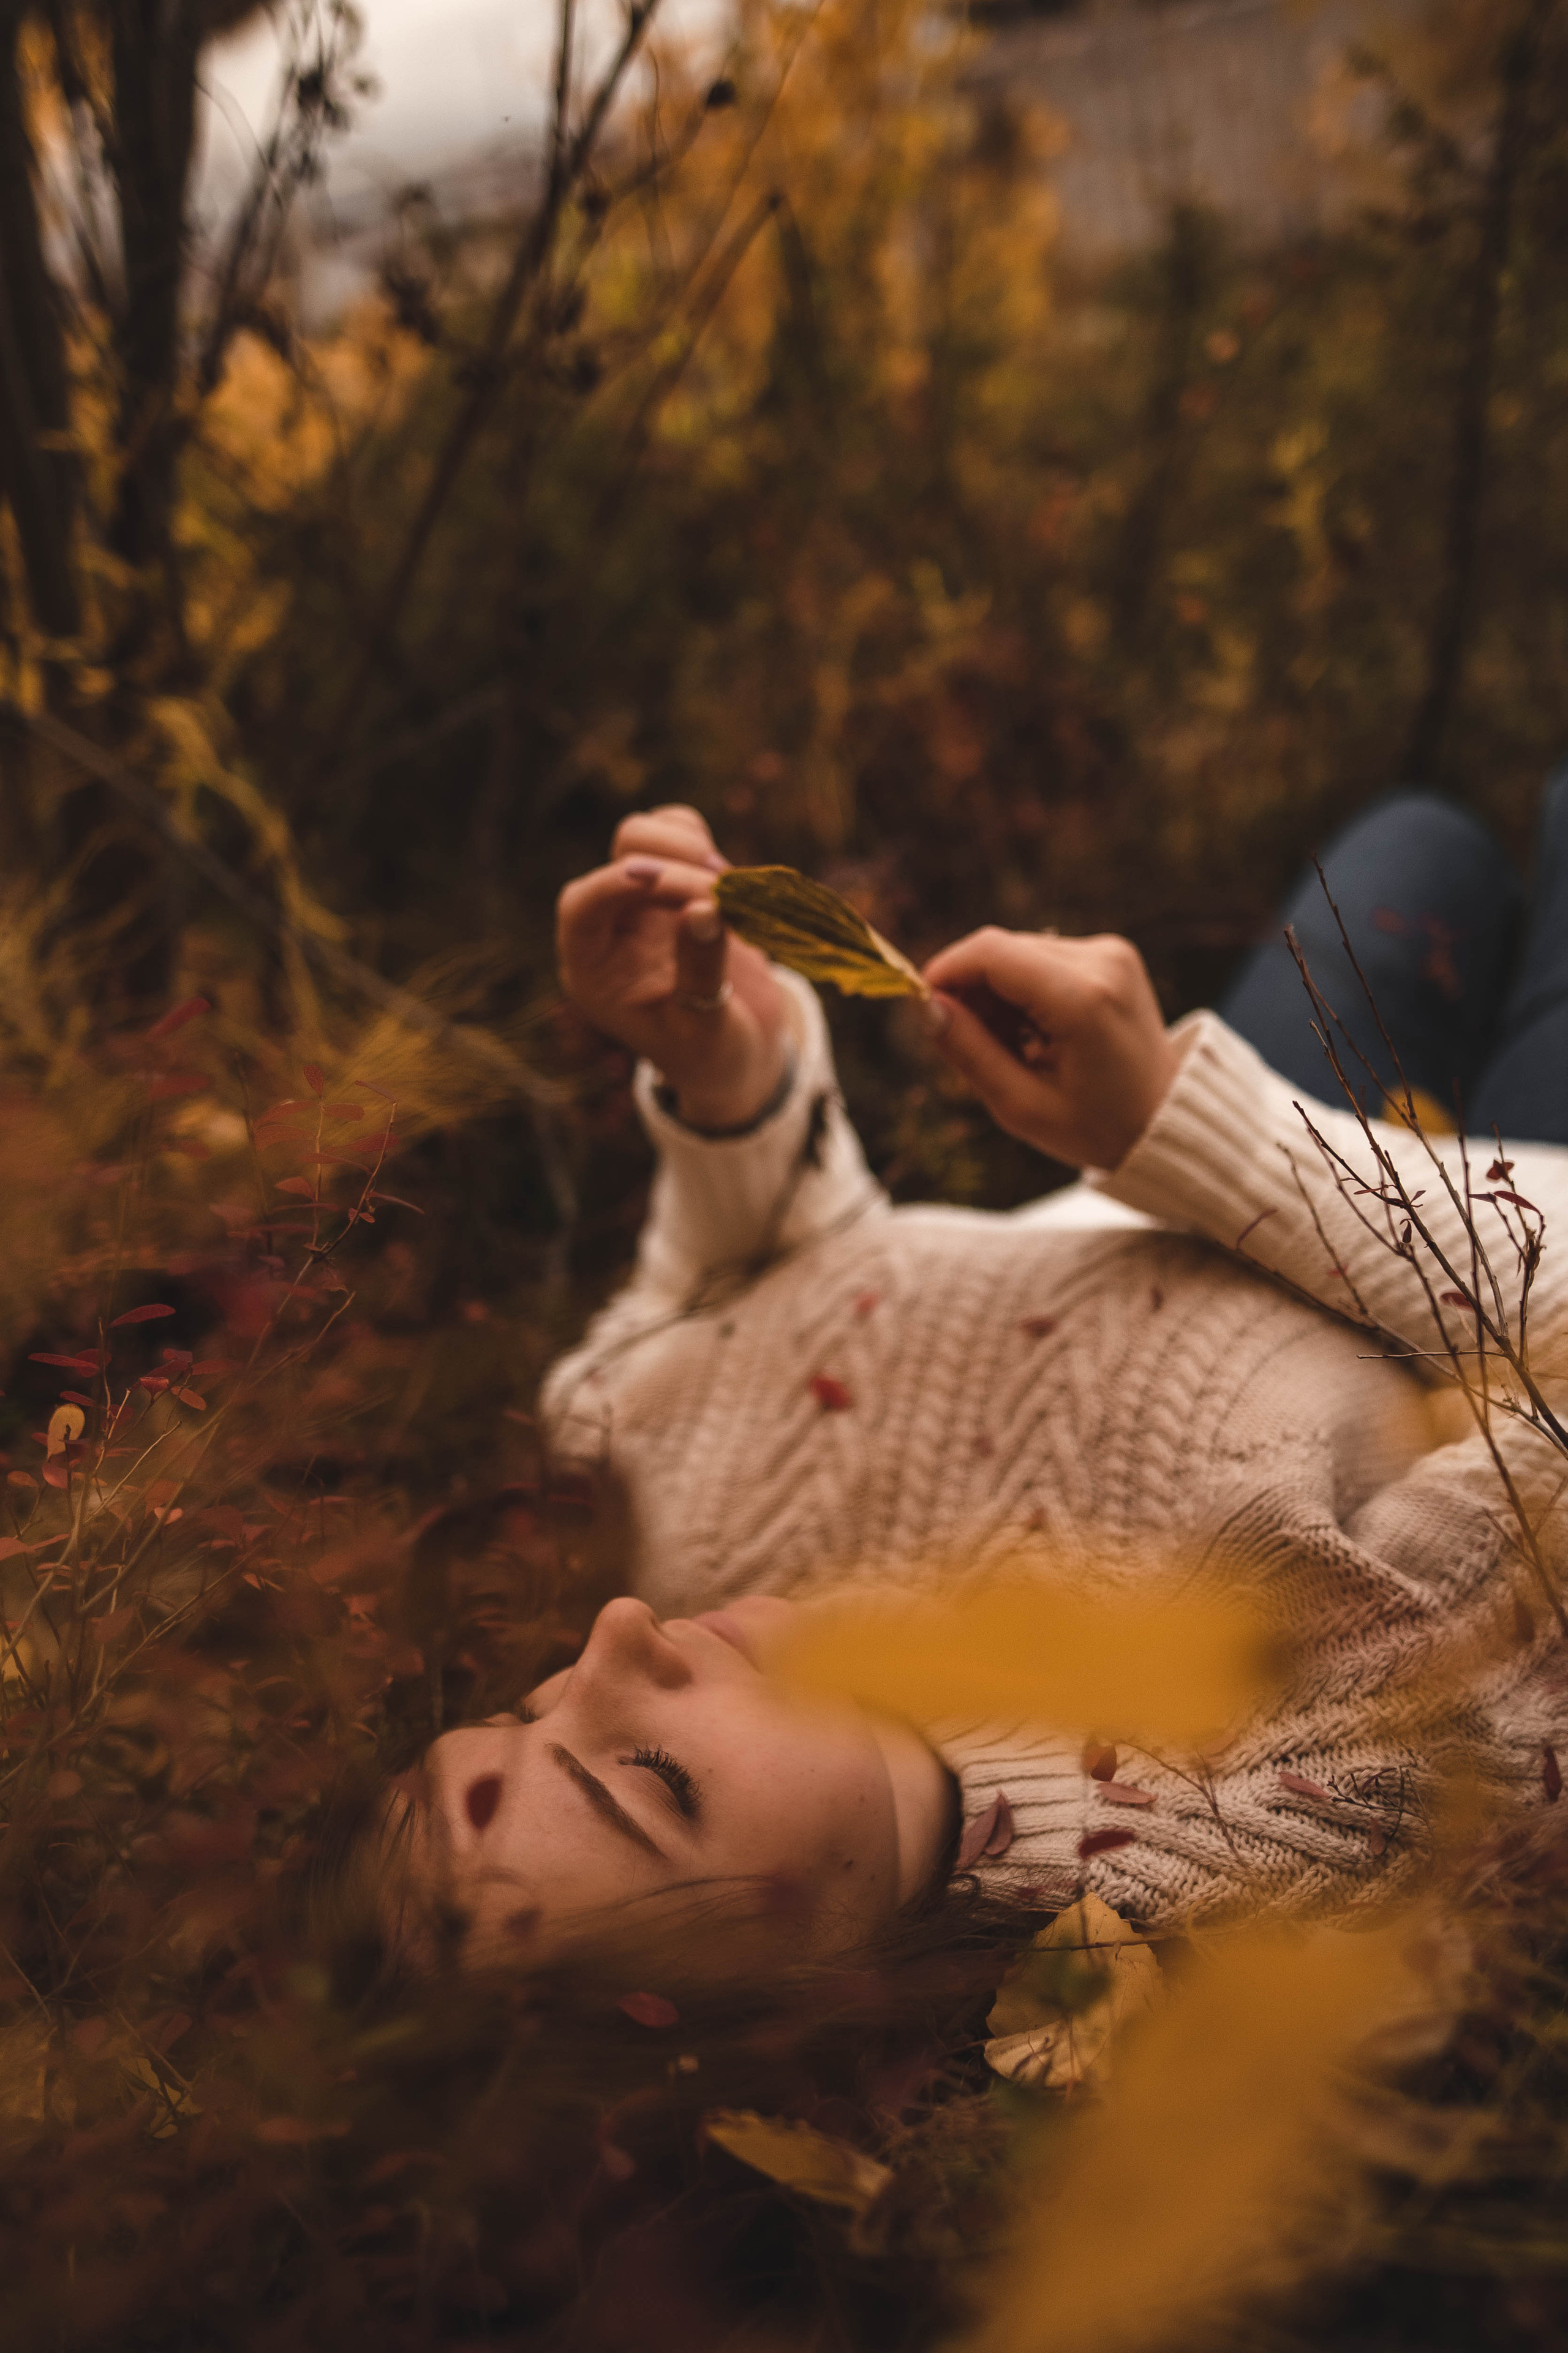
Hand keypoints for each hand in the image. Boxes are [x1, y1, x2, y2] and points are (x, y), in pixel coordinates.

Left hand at [556, 806, 788, 1128]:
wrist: (736, 1052)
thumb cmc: (712, 1054)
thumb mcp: (707, 1027)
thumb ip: (700, 972)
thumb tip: (702, 909)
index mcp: (594, 970)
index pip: (580, 908)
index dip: (613, 885)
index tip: (659, 880)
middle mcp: (610, 928)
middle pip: (618, 859)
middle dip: (671, 866)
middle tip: (722, 890)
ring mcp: (642, 902)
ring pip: (643, 835)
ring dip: (686, 846)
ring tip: (729, 883)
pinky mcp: (676, 884)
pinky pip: (675, 834)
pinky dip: (701, 843)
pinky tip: (731, 882)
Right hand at [921, 928, 1178, 1169]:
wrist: (1168, 1121)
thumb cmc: (1098, 1126)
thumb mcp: (1022, 1106)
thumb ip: (969, 1051)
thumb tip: (925, 1005)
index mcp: (1083, 1000)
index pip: (990, 953)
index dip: (945, 972)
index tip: (923, 1007)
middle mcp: (1102, 961)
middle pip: (1002, 949)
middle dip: (971, 990)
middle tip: (972, 1044)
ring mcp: (1111, 953)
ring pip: (1019, 952)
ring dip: (997, 992)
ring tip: (1011, 1047)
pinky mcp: (1112, 955)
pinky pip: (1044, 958)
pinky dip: (1023, 990)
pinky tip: (1033, 1033)